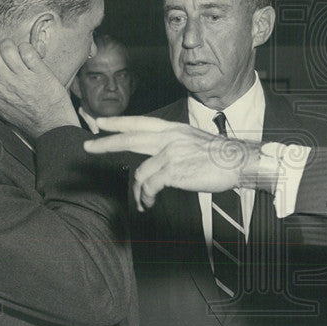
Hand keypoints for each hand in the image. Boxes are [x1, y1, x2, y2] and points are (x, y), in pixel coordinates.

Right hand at [0, 38, 78, 138]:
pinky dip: (26, 47)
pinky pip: (28, 51)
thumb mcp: (0, 108)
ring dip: (8, 43)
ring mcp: (25, 77)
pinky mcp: (41, 73)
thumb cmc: (25, 118)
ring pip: (9, 49)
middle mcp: (8, 82)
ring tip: (12, 47)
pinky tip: (27, 52)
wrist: (51, 125)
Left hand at [84, 116, 258, 210]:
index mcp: (174, 129)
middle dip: (106, 143)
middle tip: (88, 146)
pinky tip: (149, 203)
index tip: (99, 121)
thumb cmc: (220, 157)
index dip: (118, 122)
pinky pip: (150, 186)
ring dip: (138, 192)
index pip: (140, 123)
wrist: (238, 162)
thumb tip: (159, 160)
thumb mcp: (194, 142)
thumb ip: (174, 146)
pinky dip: (147, 197)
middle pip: (130, 139)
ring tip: (143, 202)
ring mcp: (171, 154)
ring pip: (140, 173)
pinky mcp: (174, 171)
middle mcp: (169, 138)